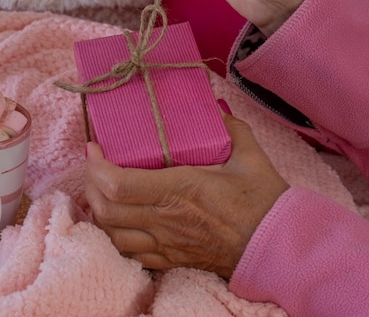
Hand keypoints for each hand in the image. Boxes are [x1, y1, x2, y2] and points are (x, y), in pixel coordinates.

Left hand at [84, 112, 288, 278]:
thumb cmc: (264, 201)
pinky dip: (115, 237)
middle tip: (94, 167)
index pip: (119, 184)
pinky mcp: (171, 260)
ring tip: (100, 193)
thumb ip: (229, 128)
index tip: (94, 148)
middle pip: (107, 210)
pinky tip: (117, 222)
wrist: (278, 246)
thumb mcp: (248, 155)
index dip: (97, 167)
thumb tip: (213, 109)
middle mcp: (166, 220)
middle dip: (90, 186)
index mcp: (180, 190)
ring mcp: (166, 244)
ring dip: (98, 213)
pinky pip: (130, 255)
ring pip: (113, 235)